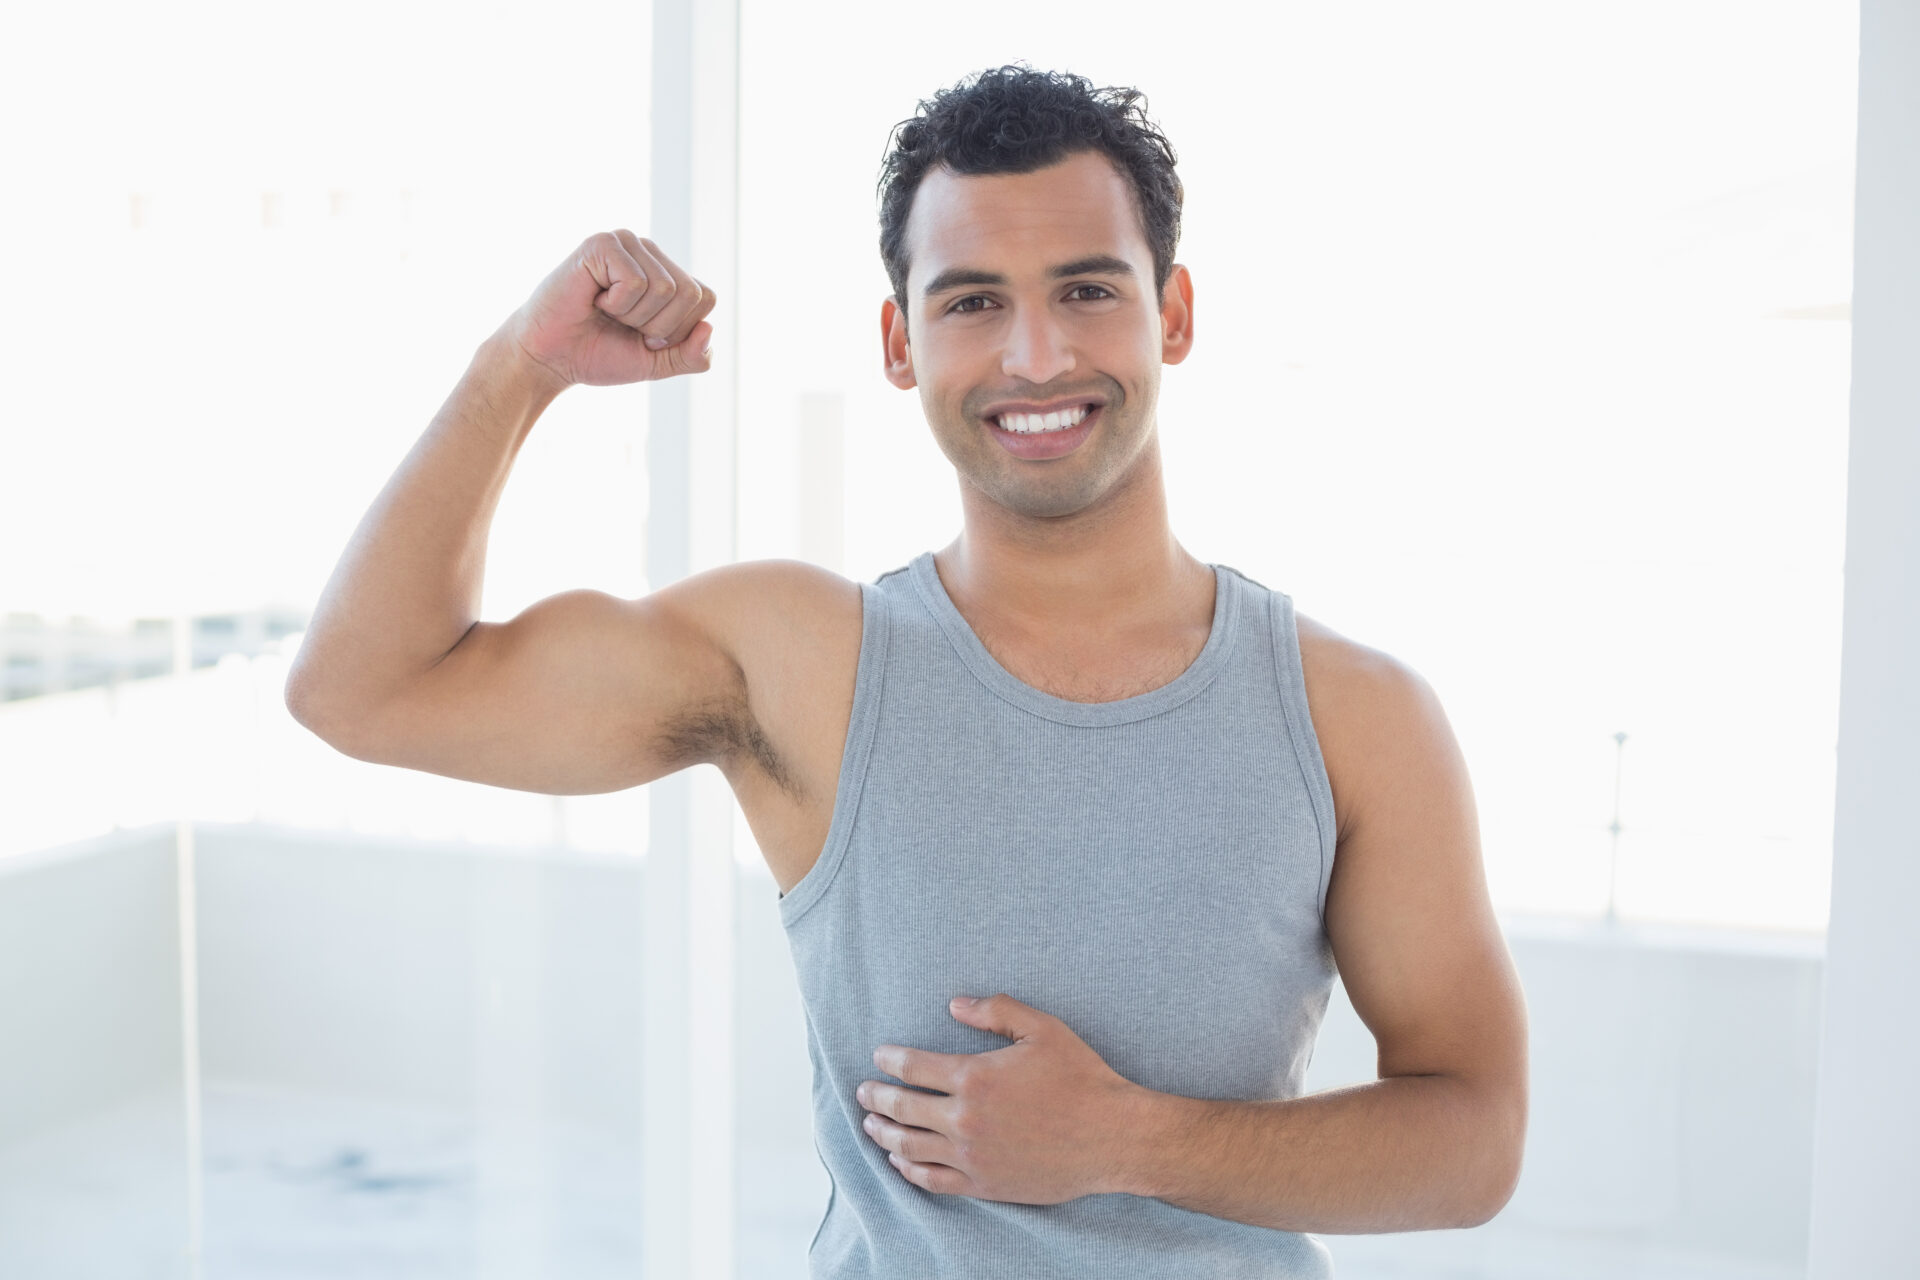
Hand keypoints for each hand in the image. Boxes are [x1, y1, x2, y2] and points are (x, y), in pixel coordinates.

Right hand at [500, 230, 717, 393]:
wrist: (550, 358)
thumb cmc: (599, 354)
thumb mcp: (657, 363)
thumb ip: (692, 356)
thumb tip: (709, 328)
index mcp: (669, 274)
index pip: (706, 298)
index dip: (678, 331)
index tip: (643, 337)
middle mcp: (651, 252)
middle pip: (690, 293)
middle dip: (658, 326)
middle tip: (622, 325)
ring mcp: (627, 242)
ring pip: (665, 288)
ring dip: (633, 317)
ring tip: (606, 311)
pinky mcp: (602, 243)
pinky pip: (635, 282)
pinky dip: (615, 304)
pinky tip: (593, 299)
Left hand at [856, 994, 1147, 1203]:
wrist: (1111, 1137)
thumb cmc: (1081, 1078)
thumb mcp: (1042, 1029)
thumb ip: (996, 1011)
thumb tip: (954, 1004)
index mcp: (974, 1077)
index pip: (913, 1067)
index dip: (890, 1060)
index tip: (880, 1056)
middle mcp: (964, 1119)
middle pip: (903, 1107)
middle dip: (876, 1097)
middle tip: (863, 1092)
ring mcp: (971, 1156)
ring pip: (910, 1147)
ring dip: (884, 1133)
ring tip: (871, 1125)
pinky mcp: (983, 1185)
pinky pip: (933, 1180)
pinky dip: (909, 1170)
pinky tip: (900, 1161)